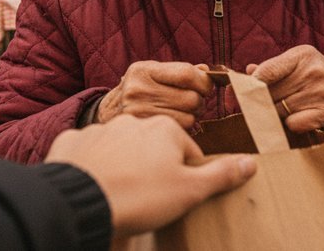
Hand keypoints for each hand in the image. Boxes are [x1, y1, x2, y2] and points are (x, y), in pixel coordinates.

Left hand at [46, 115, 256, 236]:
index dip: (185, 177)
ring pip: (120, 149)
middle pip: (153, 148)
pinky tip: (94, 185)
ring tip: (120, 194)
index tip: (175, 196)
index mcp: (164, 129)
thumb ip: (220, 175)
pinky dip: (92, 166)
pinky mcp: (73, 142)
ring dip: (123, 166)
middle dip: (153, 169)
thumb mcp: (190, 190)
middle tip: (148, 198)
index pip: (187, 152)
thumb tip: (251, 162)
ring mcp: (100, 130)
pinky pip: (88, 153)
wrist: (81, 202)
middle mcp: (132, 121)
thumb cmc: (140, 196)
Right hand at [97, 61, 212, 128]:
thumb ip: (180, 71)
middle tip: (192, 102)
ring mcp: (139, 113)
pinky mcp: (144, 132)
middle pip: (192, 98)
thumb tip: (207, 72)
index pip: (187, 73)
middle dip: (199, 101)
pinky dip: (183, 127)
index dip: (204, 81)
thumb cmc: (139, 90)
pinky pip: (181, 131)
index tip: (206, 86)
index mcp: (143, 70)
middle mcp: (138, 90)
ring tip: (180, 112)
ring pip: (190, 117)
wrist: (108, 115)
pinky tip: (173, 123)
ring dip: (192, 116)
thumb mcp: (153, 73)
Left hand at [246, 45, 323, 132]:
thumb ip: (273, 68)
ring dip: (276, 116)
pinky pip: (294, 124)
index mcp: (303, 55)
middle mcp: (313, 71)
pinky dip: (292, 125)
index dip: (250, 86)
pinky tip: (300, 120)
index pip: (266, 72)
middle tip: (259, 108)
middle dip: (261, 104)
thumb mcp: (300, 64)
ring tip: (286, 112)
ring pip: (280, 111)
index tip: (241, 95)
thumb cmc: (320, 78)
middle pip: (270, 95)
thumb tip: (247, 73)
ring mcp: (323, 92)